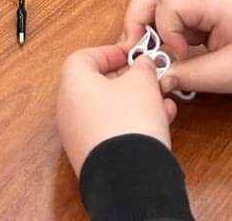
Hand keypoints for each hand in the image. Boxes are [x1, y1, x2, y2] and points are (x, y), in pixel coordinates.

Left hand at [57, 46, 175, 175]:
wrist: (128, 178)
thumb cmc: (129, 122)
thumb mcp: (142, 83)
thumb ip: (142, 68)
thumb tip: (142, 64)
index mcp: (73, 84)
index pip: (84, 57)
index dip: (109, 53)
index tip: (131, 55)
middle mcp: (69, 110)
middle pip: (97, 84)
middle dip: (127, 80)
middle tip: (149, 79)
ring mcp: (78, 136)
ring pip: (108, 110)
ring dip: (135, 103)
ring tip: (162, 103)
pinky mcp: (92, 157)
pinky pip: (111, 131)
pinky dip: (131, 124)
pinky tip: (159, 124)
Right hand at [121, 0, 231, 96]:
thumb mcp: (231, 73)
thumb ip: (191, 76)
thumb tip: (157, 80)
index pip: (168, 2)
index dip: (164, 31)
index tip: (176, 56)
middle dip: (136, 20)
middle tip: (131, 51)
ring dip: (142, 21)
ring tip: (140, 50)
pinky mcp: (195, 4)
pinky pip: (164, 7)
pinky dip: (154, 25)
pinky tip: (156, 47)